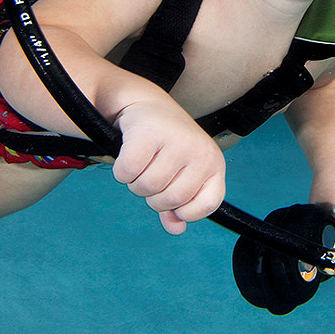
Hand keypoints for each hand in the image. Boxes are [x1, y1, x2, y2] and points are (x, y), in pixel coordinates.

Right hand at [112, 100, 225, 233]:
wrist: (147, 104)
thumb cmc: (167, 144)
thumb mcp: (181, 173)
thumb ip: (180, 204)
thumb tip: (176, 229)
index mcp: (213, 163)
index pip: (206, 204)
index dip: (185, 211)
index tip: (172, 198)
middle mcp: (200, 151)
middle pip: (170, 200)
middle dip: (153, 196)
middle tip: (151, 173)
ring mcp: (176, 141)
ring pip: (147, 188)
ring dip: (135, 183)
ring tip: (141, 163)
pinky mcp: (149, 133)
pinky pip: (127, 172)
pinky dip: (121, 172)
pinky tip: (127, 155)